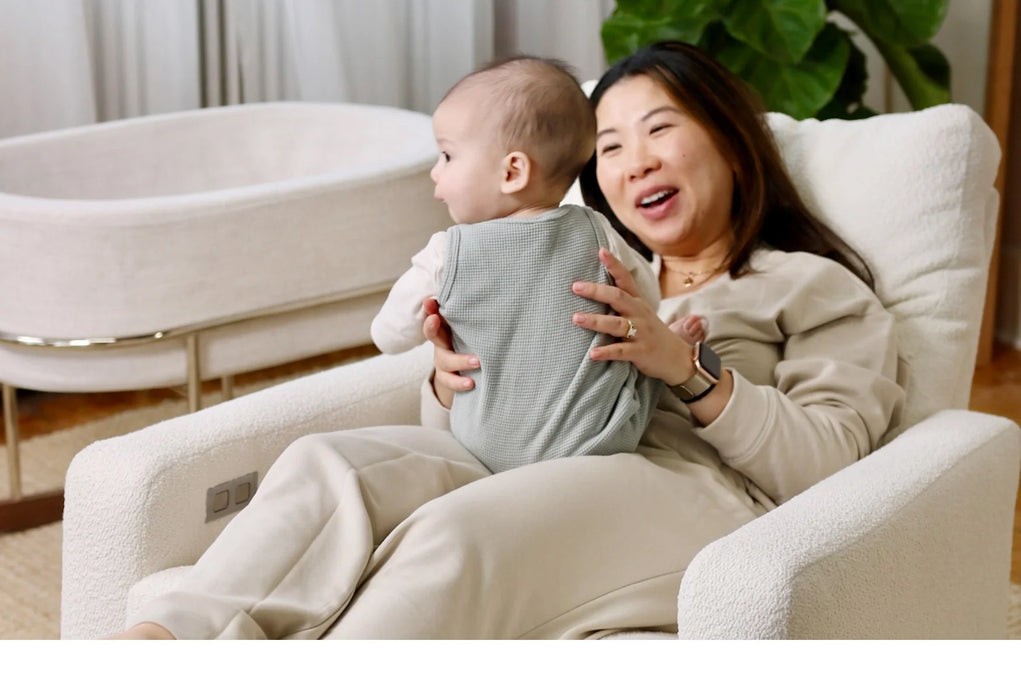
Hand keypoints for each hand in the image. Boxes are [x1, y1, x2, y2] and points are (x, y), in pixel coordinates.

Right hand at [422, 297, 477, 408]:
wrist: (465, 373)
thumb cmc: (469, 344)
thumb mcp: (468, 330)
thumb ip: (471, 316)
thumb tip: (481, 292)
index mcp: (446, 329)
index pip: (435, 314)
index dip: (431, 308)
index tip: (430, 300)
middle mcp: (441, 344)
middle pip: (432, 334)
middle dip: (431, 326)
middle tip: (435, 319)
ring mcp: (443, 362)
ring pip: (445, 361)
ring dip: (460, 360)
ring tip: (477, 361)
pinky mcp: (447, 378)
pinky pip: (450, 382)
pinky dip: (459, 383)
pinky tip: (471, 383)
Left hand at [571, 248, 694, 385]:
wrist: (678, 358)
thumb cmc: (652, 334)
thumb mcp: (641, 313)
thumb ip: (623, 302)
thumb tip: (595, 289)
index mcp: (638, 302)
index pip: (626, 279)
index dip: (614, 265)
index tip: (601, 251)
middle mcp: (639, 314)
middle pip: (618, 298)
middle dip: (596, 291)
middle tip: (575, 286)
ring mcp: (641, 333)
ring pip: (616, 324)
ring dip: (595, 321)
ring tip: (576, 318)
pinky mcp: (641, 352)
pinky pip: (621, 351)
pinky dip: (606, 352)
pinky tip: (592, 353)